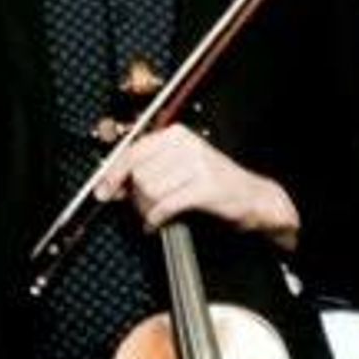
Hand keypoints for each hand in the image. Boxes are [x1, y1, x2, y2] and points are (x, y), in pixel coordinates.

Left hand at [94, 122, 299, 249]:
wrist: (254, 197)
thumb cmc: (215, 183)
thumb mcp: (179, 168)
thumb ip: (146, 171)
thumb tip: (111, 185)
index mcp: (176, 134)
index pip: (132, 151)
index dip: (113, 173)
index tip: (103, 190)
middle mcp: (186, 144)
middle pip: (139, 174)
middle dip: (136, 198)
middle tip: (145, 209)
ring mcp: (198, 164)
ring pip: (150, 190)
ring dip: (148, 210)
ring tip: (156, 215)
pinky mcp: (206, 186)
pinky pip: (166, 204)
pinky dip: (157, 218)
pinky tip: (158, 223)